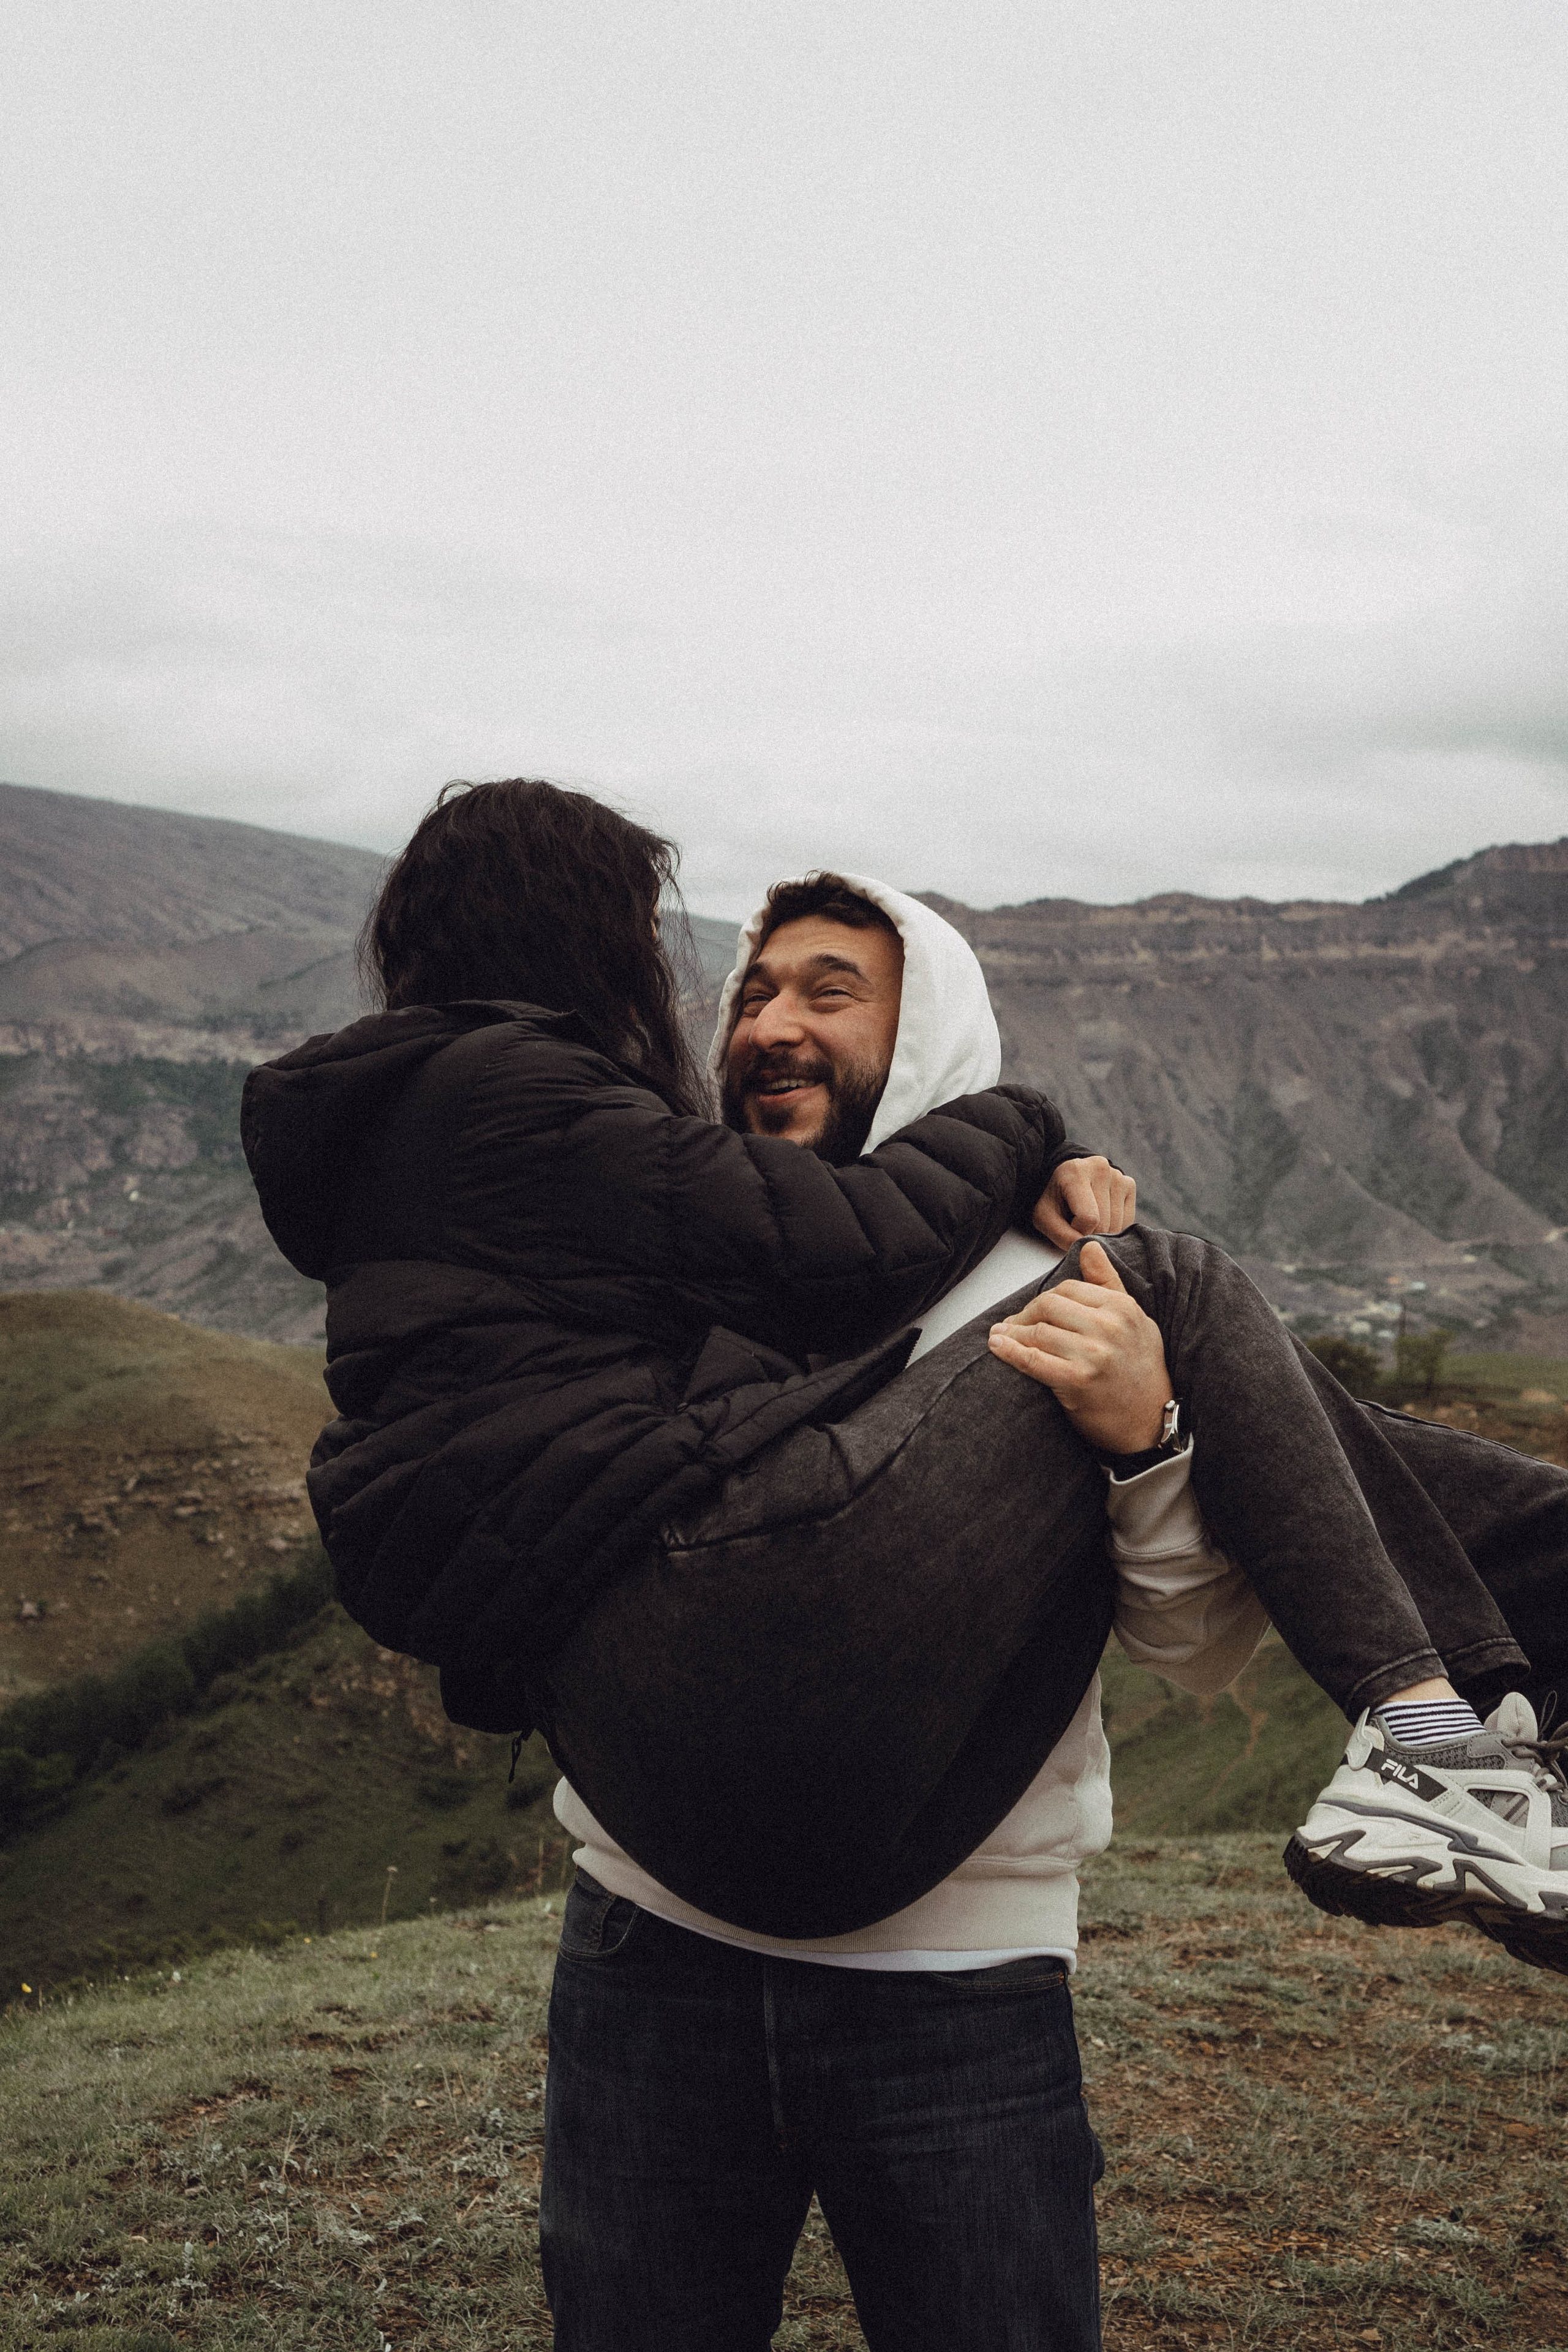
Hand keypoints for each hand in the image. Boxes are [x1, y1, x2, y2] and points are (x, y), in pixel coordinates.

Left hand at [987, 1239, 1173, 1453]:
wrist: (1152, 1422)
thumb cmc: (1141, 1370)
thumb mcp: (1136, 1319)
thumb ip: (1108, 1282)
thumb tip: (1089, 1246)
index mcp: (1122, 1307)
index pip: (1068, 1289)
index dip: (1043, 1299)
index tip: (1031, 1311)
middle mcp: (1109, 1327)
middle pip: (1048, 1306)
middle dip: (1024, 1314)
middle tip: (1011, 1325)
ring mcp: (1094, 1354)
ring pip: (1038, 1331)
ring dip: (1012, 1333)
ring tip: (1000, 1336)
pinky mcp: (1078, 1381)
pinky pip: (1034, 1360)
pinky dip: (1010, 1352)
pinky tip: (997, 1347)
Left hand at [1032, 1155, 1135, 1249]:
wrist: (1066, 1181)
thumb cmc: (1055, 1200)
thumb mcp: (1045, 1217)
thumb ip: (1062, 1235)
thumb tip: (1088, 1247)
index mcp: (1076, 1172)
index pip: (1089, 1218)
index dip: (1078, 1230)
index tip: (1069, 1225)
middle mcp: (1101, 1169)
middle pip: (1104, 1222)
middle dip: (1091, 1233)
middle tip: (1078, 1224)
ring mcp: (1118, 1176)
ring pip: (1117, 1224)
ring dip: (1103, 1232)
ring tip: (1089, 1219)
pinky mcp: (1129, 1184)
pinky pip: (1128, 1220)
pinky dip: (1115, 1226)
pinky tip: (1102, 1217)